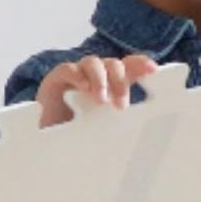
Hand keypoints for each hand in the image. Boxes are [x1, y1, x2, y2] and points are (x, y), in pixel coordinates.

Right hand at [36, 55, 160, 126]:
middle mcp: (97, 75)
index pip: (129, 67)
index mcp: (112, 84)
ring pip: (93, 63)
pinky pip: (69, 69)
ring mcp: (77, 74)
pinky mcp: (57, 78)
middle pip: (113, 65)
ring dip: (100, 79)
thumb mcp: (105, 128)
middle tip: (121, 105)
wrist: (47, 138)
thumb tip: (144, 137)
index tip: (153, 70)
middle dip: (119, 81)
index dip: (141, 65)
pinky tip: (84, 88)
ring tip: (101, 100)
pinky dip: (78, 76)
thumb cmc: (79, 132)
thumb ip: (120, 126)